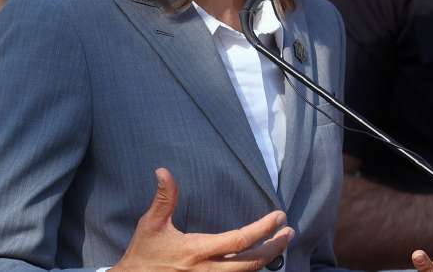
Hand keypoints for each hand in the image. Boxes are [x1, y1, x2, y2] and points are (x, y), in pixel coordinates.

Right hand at [112, 168, 293, 271]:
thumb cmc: (143, 254)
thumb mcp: (151, 224)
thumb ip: (164, 198)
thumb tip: (163, 171)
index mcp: (198, 250)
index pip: (240, 239)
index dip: (264, 228)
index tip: (279, 216)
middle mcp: (208, 270)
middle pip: (252, 262)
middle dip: (274, 247)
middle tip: (289, 233)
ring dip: (266, 260)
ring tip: (279, 245)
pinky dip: (250, 271)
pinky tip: (258, 261)